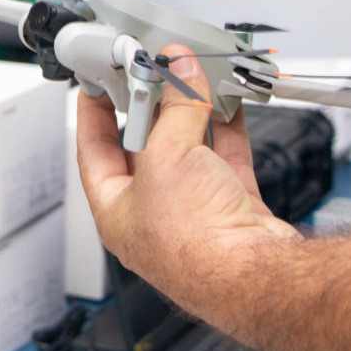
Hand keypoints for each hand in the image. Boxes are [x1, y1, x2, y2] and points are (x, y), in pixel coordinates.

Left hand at [75, 44, 297, 320]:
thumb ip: (174, 108)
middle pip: (145, 146)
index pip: (94, 151)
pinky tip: (227, 102)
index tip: (97, 84)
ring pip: (188, 150)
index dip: (93, 114)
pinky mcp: (232, 209)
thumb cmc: (195, 246)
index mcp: (116, 211)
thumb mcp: (167, 156)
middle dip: (151, 107)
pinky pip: (225, 159)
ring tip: (191, 78)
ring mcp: (194, 213)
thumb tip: (178, 74)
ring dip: (191, 113)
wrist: (257, 278)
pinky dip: (226, 129)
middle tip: (153, 72)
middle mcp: (153, 215)